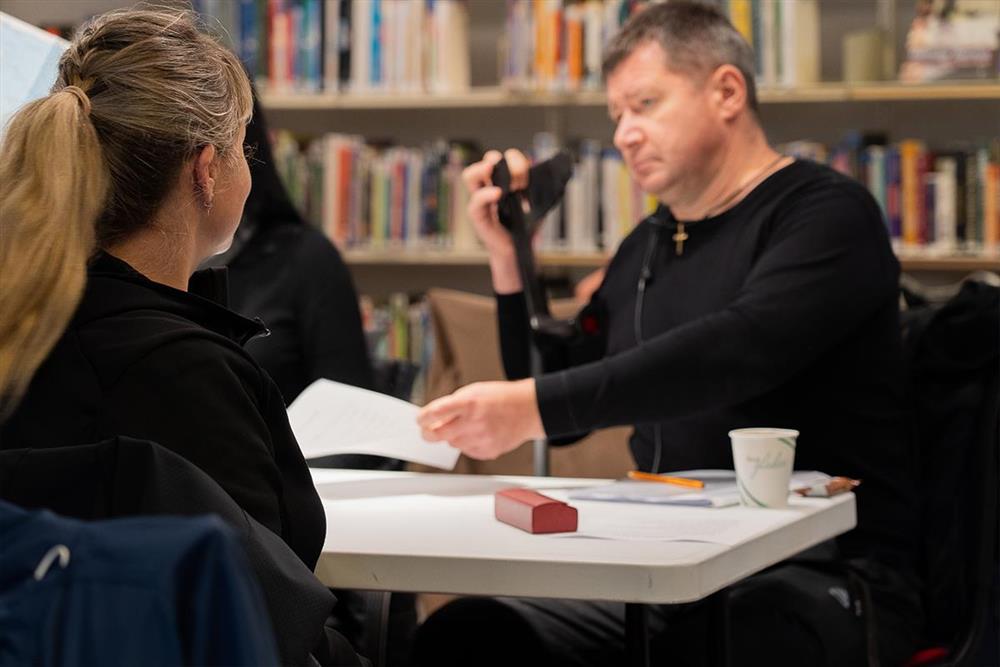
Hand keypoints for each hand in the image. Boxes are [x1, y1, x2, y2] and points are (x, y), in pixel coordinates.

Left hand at [417, 379, 544, 459]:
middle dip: (428, 434)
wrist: (528, 410)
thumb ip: (454, 403)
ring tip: (465, 427)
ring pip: (452, 444)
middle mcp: (474, 422)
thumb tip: (436, 416)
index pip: (435, 413)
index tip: (419, 420)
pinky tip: (477, 434)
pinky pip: (467, 451)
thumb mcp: (475, 390)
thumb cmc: (502, 398)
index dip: (423, 418)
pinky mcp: (489, 451)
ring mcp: (481, 438)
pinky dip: (467, 444)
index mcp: (469, 403)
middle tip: (427, 432)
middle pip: (438, 434)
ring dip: (452, 437)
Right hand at [462, 149, 530, 292]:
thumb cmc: (526, 227)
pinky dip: (485, 194)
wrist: (520, 251)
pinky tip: (498, 193)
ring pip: (470, 176)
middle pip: (487, 160)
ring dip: (483, 169)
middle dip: (502, 160)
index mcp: (504, 181)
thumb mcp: (537, 204)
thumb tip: (557, 171)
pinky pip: (475, 202)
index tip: (528, 176)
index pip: (505, 159)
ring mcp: (481, 202)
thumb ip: (541, 189)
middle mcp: (490, 187)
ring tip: (496, 172)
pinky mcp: (478, 216)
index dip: (517, 161)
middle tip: (516, 174)